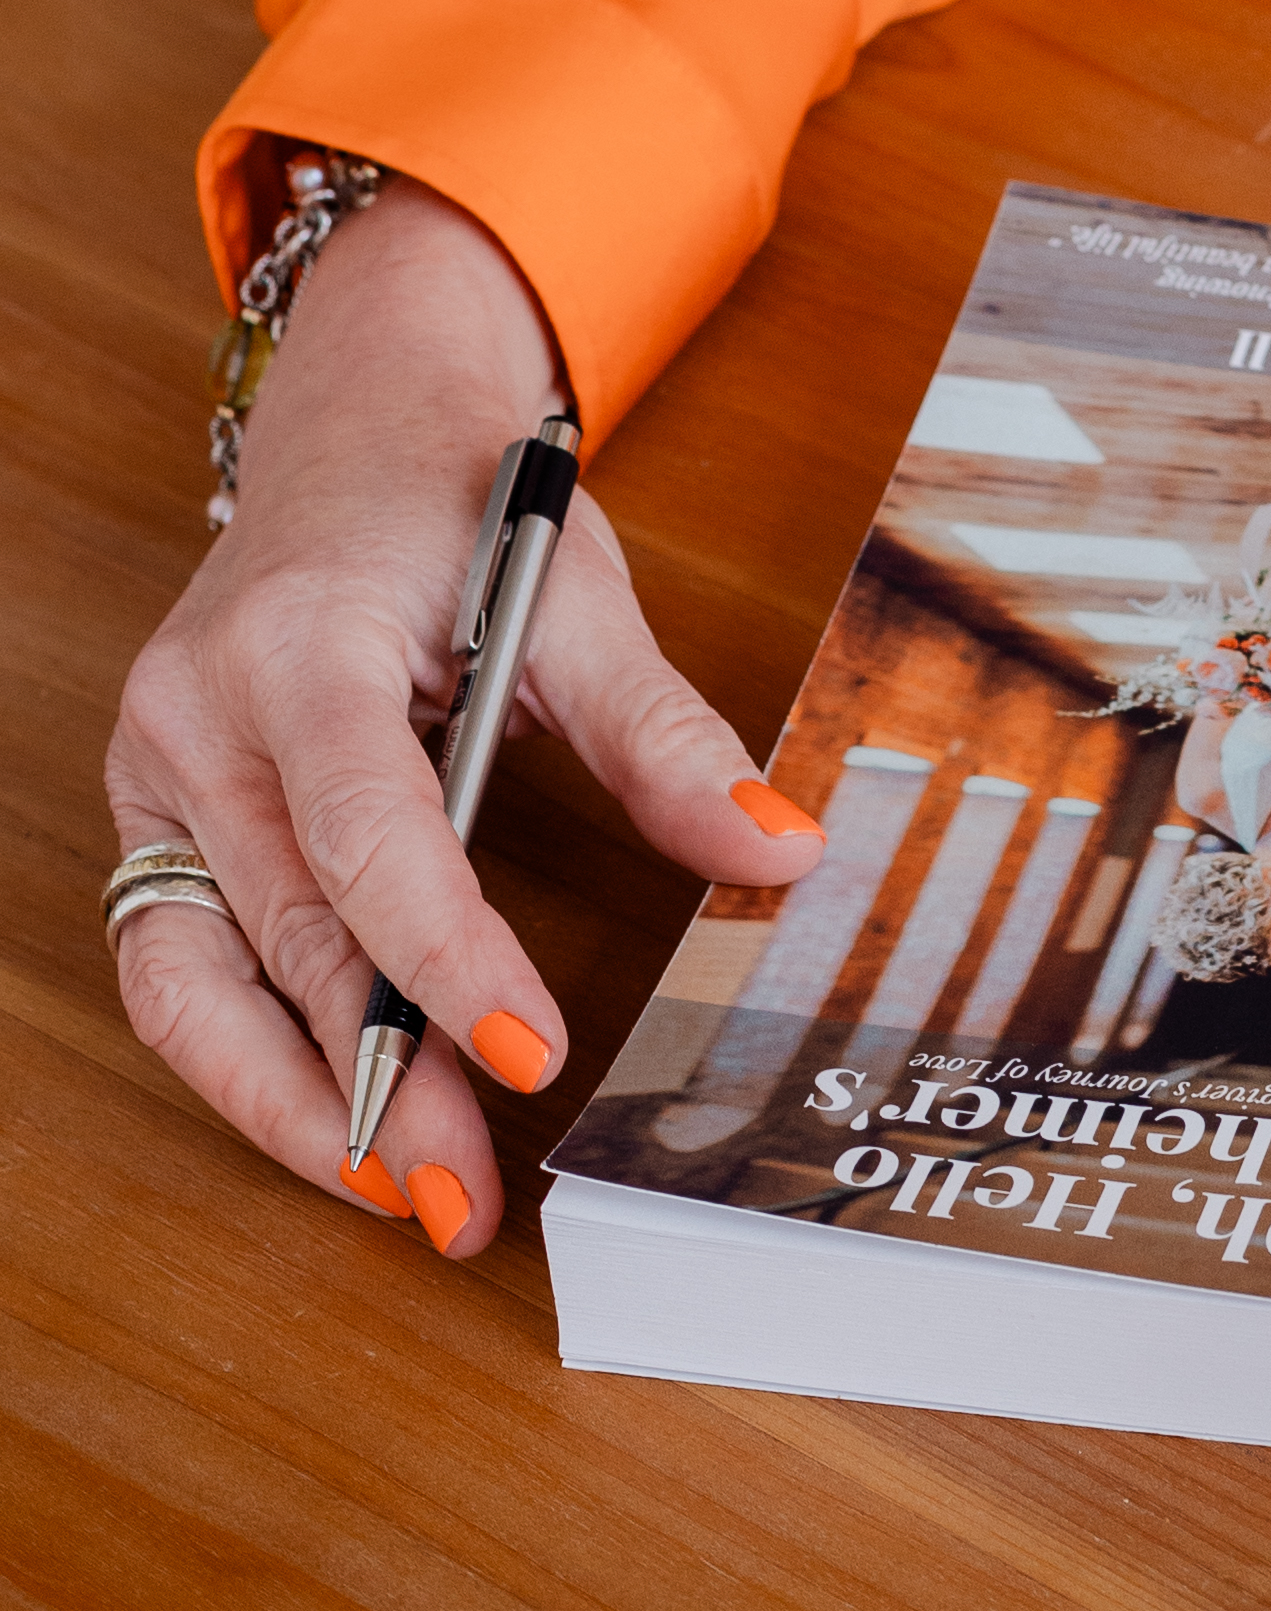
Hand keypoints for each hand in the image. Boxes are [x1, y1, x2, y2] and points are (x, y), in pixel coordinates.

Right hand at [106, 170, 826, 1249]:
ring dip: (290, 1108)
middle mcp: (198, 715)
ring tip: (398, 1195)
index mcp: (302, 642)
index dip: (448, 958)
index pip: (368, 831)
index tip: (533, 1058)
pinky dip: (247, 1059)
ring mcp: (156, 770)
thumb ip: (665, 732)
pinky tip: (336, 1123)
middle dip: (379, 1082)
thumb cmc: (463, 494)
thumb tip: (776, 851)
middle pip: (288, 934)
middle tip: (467, 1198)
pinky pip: (175, 968)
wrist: (360, 413)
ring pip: (192, 984)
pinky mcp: (153, 815)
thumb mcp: (577, 595)